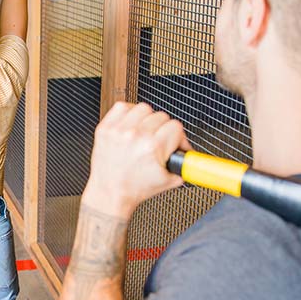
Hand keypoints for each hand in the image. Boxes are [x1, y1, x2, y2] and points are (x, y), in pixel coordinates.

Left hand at [82, 102, 191, 218]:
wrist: (110, 193)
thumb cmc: (135, 188)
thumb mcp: (169, 181)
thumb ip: (186, 166)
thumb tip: (195, 156)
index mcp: (153, 146)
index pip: (176, 126)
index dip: (177, 137)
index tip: (173, 143)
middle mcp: (135, 135)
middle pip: (161, 116)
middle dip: (163, 130)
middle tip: (158, 142)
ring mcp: (119, 130)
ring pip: (144, 108)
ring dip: (147, 119)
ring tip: (144, 133)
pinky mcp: (105, 128)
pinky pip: (122, 107)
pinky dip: (128, 113)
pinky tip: (130, 126)